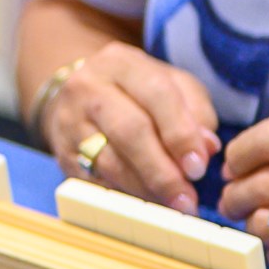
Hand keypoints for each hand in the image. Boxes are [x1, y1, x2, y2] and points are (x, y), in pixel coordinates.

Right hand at [39, 42, 223, 212]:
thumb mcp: (170, 84)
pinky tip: (147, 204)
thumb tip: (206, 148)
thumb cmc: (135, 92)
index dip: (180, 133)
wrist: (77, 96)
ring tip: (173, 206)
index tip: (199, 167)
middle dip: (162, 170)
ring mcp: (70, 122)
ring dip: (146, 189)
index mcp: (120, 63)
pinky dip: (125, 196)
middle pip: (128, 130)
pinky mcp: (62, 155)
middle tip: (187, 198)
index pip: (156, 94)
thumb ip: (195, 111)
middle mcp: (89, 88)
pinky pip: (95, 181)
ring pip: (109, 161)